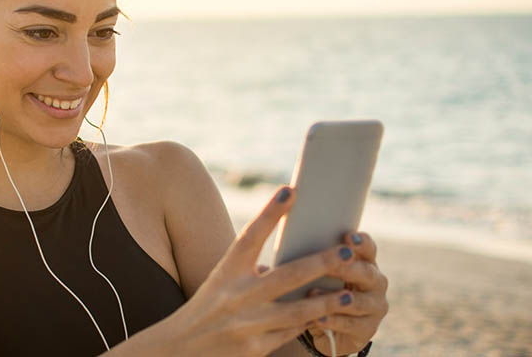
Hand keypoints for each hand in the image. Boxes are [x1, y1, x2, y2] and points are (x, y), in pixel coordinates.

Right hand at [159, 185, 362, 356]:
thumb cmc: (209, 306)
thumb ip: (251, 269)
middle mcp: (237, 294)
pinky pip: (290, 333)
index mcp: (227, 270)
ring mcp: (247, 323)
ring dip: (327, 302)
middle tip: (347, 253)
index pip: (250, 236)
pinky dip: (308, 324)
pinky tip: (325, 318)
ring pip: (298, 310)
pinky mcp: (254, 348)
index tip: (291, 191)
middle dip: (322, 263)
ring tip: (349, 294)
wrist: (181, 348)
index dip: (271, 213)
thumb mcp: (223, 280)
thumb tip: (284, 261)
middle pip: (288, 275)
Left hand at [302, 231, 387, 354]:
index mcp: (366, 263)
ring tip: (313, 293)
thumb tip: (290, 241)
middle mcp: (376, 283)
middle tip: (330, 265)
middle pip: (367, 273)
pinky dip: (332, 321)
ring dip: (334, 298)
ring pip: (358, 301)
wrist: (327, 325)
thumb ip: (316, 258)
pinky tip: (317, 318)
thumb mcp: (319, 272)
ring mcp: (375, 307)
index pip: (368, 249)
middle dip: (348, 268)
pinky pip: (351, 325)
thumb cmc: (320, 289)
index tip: (348, 236)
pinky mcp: (368, 330)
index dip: (361, 243)